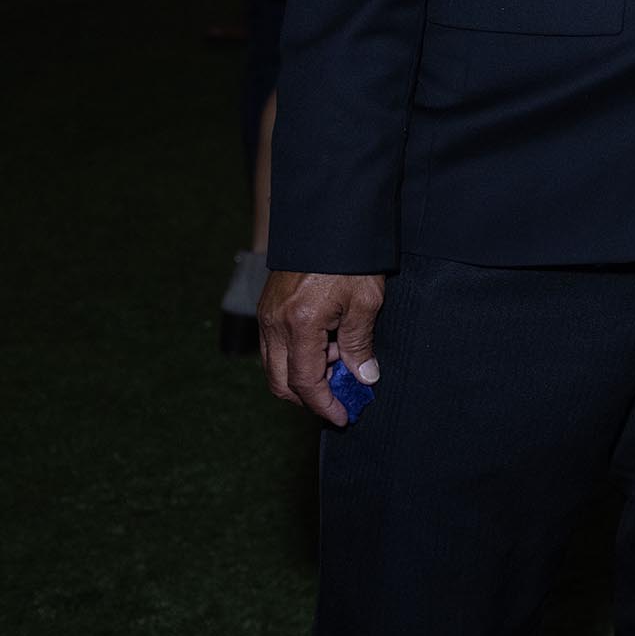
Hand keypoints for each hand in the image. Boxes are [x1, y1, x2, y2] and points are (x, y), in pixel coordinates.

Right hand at [257, 270, 386, 425]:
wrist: (329, 219)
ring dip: (303, 377)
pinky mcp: (267, 307)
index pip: (305, 382)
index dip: (324, 405)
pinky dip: (297, 357)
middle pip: (281, 382)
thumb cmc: (351, 259)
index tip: (343, 416)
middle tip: (340, 399)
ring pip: (275, 367)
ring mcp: (266, 316)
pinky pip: (275, 347)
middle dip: (309, 398)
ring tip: (340, 364)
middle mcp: (274, 324)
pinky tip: (327, 345)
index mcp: (299, 325)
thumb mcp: (365, 302)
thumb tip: (363, 378)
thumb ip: (360, 344)